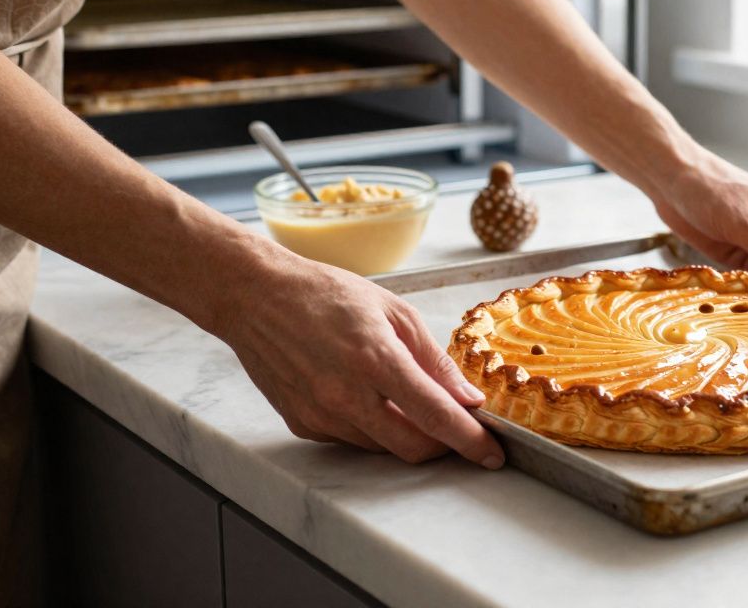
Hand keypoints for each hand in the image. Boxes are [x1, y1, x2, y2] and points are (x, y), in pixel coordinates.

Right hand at [216, 256, 503, 467]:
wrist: (255, 297)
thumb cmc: (326, 294)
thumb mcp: (394, 312)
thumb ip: (434, 360)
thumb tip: (467, 399)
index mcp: (375, 359)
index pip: (435, 415)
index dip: (470, 440)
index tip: (493, 454)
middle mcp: (345, 395)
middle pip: (412, 448)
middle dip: (444, 446)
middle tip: (458, 430)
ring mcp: (320, 415)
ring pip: (383, 448)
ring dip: (407, 435)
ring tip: (407, 400)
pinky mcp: (302, 425)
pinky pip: (352, 440)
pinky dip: (372, 428)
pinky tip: (366, 397)